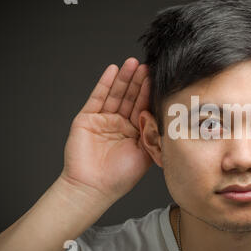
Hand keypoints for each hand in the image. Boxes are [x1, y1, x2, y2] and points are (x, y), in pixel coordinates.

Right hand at [60, 58, 152, 201]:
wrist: (94, 187)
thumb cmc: (121, 176)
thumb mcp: (146, 152)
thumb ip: (153, 132)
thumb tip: (163, 112)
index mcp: (136, 132)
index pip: (144, 107)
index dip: (150, 93)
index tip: (158, 77)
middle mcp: (120, 124)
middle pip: (131, 97)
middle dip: (138, 81)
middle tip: (147, 65)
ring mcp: (104, 120)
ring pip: (116, 94)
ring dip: (124, 78)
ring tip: (132, 63)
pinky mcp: (87, 118)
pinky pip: (97, 97)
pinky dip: (105, 84)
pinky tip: (113, 70)